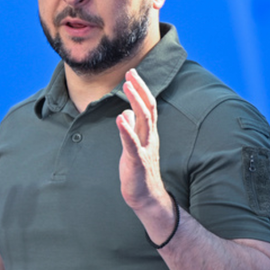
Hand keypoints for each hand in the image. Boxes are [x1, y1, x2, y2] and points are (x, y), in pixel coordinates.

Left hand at [116, 69, 171, 220]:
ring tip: (126, 87)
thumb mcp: (134, 145)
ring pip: (144, 121)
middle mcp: (150, 137)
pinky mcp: (137, 161)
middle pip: (148, 107)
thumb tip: (125, 113)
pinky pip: (132, 143)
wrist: (146, 196)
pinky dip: (127, 130)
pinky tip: (120, 119)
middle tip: (131, 72)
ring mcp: (145, 148)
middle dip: (140, 89)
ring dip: (135, 102)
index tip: (132, 73)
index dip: (141, 88)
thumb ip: (132, 129)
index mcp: (149, 132)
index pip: (148, 105)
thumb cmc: (139, 170)